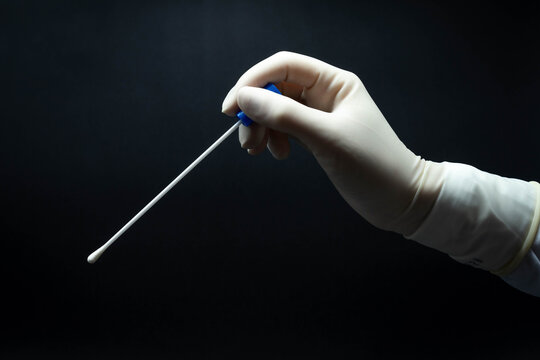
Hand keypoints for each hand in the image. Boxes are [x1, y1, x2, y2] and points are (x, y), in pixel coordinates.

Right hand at [222, 51, 440, 233]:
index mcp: (335, 82)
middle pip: (277, 88)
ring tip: (259, 151)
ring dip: (263, 127)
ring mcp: (321, 115)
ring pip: (278, 110)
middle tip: (248, 140)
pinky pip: (286, 128)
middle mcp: (326, 94)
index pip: (284, 66)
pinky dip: (275, 139)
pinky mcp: (318, 136)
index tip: (232, 108)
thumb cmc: (374, 166)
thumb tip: (246, 97)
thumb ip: (285, 115)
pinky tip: (279, 154)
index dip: (253, 81)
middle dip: (256, 111)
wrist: (401, 200)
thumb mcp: (326, 138)